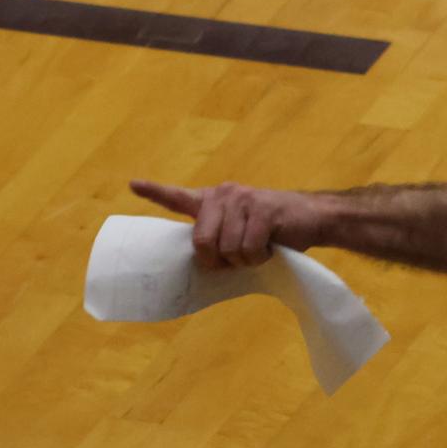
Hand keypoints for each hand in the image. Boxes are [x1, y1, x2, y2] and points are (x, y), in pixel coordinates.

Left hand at [130, 179, 324, 268]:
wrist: (314, 217)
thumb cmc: (274, 230)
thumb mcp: (240, 229)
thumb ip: (218, 236)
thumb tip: (202, 263)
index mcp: (214, 200)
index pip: (179, 196)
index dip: (155, 192)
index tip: (133, 184)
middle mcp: (224, 195)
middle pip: (201, 242)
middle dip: (218, 261)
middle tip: (237, 261)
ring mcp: (244, 200)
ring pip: (228, 250)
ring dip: (245, 261)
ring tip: (260, 250)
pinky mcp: (263, 209)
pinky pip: (249, 249)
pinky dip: (260, 257)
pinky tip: (271, 247)